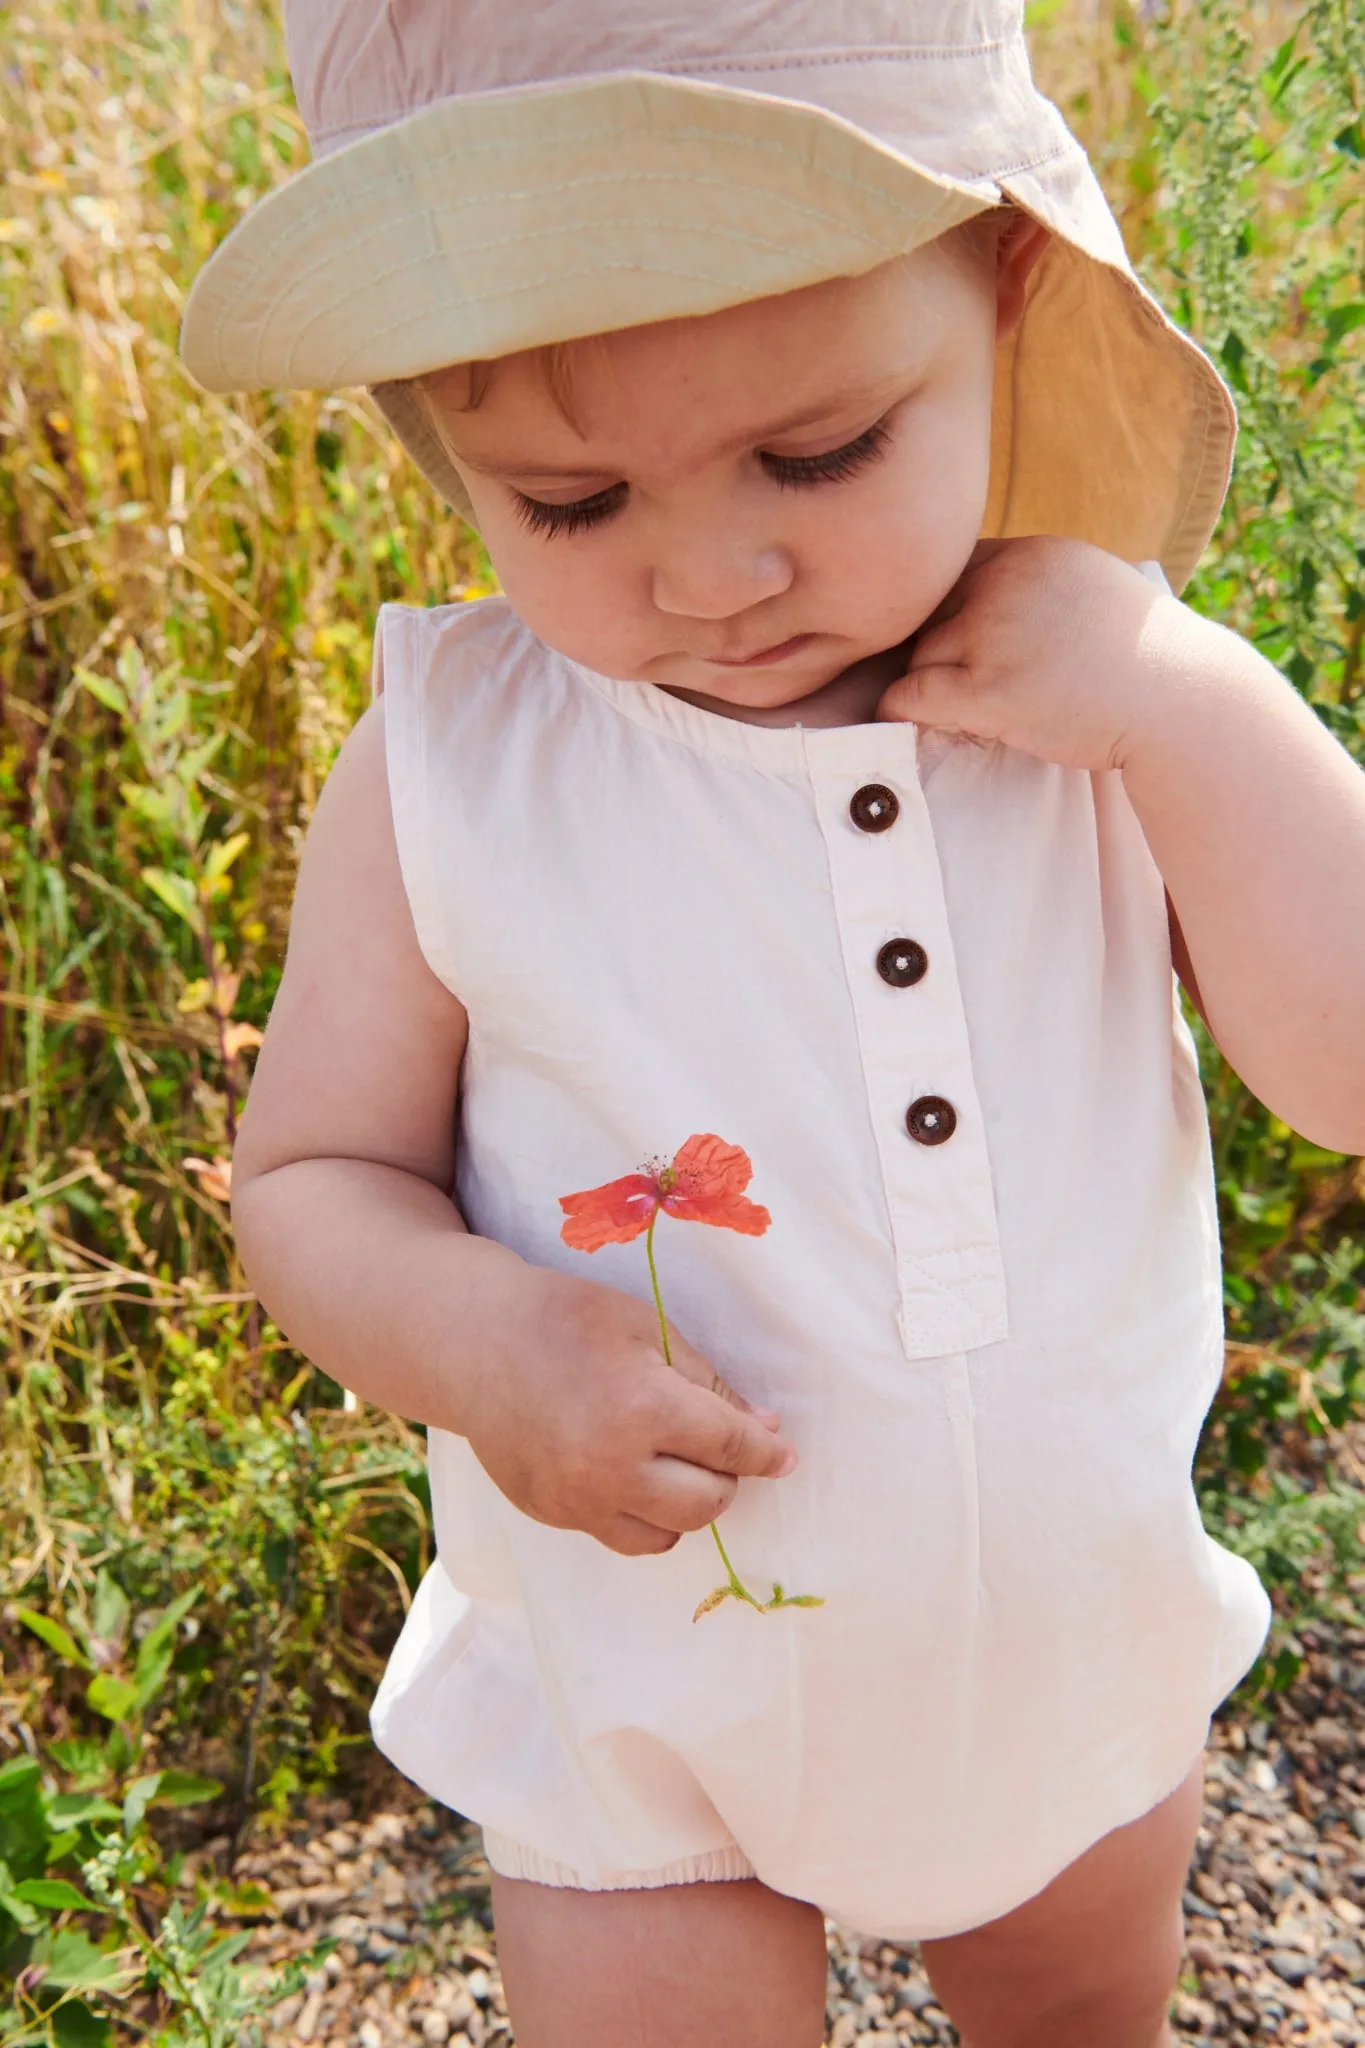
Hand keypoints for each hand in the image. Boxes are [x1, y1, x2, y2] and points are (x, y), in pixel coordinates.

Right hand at [460, 1265, 796, 1556]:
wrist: (474, 1343)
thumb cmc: (567, 1319)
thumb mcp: (647, 1328)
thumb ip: (708, 1384)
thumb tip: (763, 1432)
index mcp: (641, 1408)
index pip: (729, 1447)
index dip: (766, 1452)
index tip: (784, 1455)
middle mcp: (610, 1466)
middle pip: (707, 1503)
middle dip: (727, 1476)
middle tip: (718, 1446)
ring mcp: (576, 1499)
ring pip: (668, 1534)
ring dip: (688, 1504)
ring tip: (674, 1462)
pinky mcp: (552, 1515)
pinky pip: (622, 1536)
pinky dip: (644, 1515)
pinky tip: (634, 1475)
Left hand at [877, 536, 1192, 771]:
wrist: (1183, 704)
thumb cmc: (1146, 662)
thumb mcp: (1095, 589)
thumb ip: (1042, 584)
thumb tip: (996, 596)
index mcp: (1033, 554)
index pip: (955, 569)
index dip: (946, 608)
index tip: (952, 642)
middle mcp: (1008, 582)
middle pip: (931, 612)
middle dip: (935, 648)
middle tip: (946, 684)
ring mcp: (995, 632)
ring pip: (921, 654)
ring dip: (928, 683)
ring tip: (948, 710)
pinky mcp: (989, 689)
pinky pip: (911, 695)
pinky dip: (900, 710)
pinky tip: (902, 722)